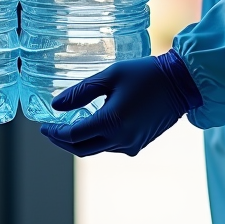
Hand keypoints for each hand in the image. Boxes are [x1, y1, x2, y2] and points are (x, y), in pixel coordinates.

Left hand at [39, 51, 201, 157]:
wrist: (180, 84)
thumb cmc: (145, 74)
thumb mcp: (111, 75)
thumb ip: (82, 91)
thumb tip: (56, 105)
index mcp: (111, 123)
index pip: (73, 136)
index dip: (55, 133)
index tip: (44, 126)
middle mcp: (120, 140)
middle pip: (81, 149)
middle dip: (63, 141)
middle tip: (51, 129)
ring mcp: (130, 145)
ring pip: (96, 149)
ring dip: (80, 140)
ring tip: (69, 123)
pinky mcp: (138, 144)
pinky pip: (110, 146)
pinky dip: (97, 138)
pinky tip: (93, 123)